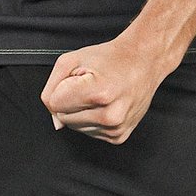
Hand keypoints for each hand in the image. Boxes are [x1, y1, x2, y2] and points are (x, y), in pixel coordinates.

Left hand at [40, 38, 165, 144]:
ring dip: (80, 112)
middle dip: (70, 101)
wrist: (143, 62)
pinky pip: (89, 132)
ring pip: (75, 127)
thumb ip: (52, 87)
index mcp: (99, 92)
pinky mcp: (119, 136)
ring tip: (98, 94)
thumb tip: (54, 119)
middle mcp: (110, 115)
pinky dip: (91, 119)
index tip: (75, 79)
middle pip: (63, 118)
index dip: (60, 89)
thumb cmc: (109, 58)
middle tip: (88, 85)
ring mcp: (116, 128)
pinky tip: (104, 105)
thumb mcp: (72, 60)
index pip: (54, 103)